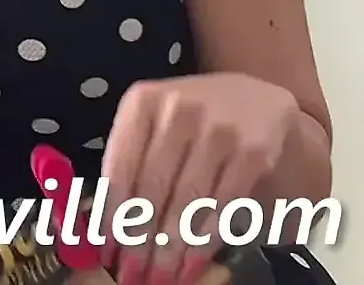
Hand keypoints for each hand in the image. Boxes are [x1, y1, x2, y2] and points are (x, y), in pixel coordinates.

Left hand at [98, 73, 300, 284]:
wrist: (259, 96)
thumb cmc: (191, 116)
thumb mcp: (153, 121)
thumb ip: (130, 159)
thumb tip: (104, 224)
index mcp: (142, 101)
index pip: (120, 166)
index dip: (112, 213)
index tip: (106, 249)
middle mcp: (179, 110)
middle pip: (152, 188)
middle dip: (140, 239)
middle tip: (132, 274)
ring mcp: (219, 130)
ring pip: (188, 202)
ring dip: (172, 247)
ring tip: (160, 277)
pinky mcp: (253, 152)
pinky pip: (223, 206)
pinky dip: (206, 239)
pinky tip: (193, 263)